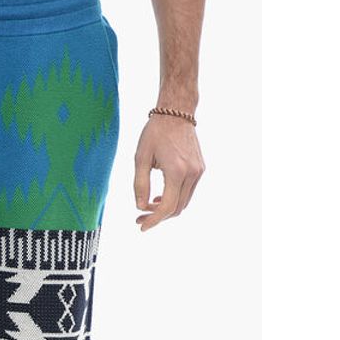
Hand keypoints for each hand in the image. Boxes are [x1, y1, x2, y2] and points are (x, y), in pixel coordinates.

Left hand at [133, 116, 205, 231]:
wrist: (176, 112)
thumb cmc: (155, 133)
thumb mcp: (141, 158)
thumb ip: (139, 184)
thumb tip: (140, 207)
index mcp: (176, 171)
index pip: (166, 206)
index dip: (153, 220)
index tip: (141, 227)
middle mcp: (192, 174)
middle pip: (176, 209)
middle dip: (157, 217)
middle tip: (140, 218)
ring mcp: (199, 172)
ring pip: (183, 203)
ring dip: (166, 209)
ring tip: (148, 206)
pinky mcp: (200, 169)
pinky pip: (188, 193)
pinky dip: (174, 200)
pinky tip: (160, 197)